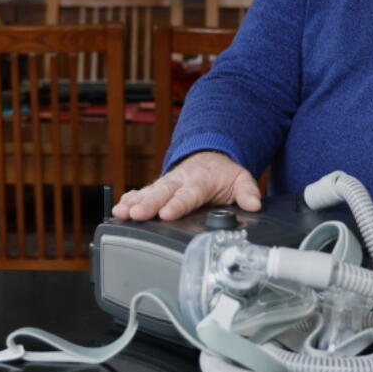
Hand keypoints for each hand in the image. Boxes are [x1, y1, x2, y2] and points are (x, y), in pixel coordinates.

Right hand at [112, 151, 261, 220]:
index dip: (177, 204)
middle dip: (148, 204)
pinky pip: (142, 192)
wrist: (209, 157)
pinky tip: (118, 208)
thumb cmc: (222, 173)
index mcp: (200, 181)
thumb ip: (247, 191)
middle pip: (162, 193)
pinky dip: (129, 199)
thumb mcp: (240, 178)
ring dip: (134, 202)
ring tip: (120, 212)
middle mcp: (180, 181)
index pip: (188, 195)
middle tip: (136, 214)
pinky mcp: (158, 187)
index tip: (167, 213)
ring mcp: (167, 184)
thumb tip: (254, 204)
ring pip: (149, 192)